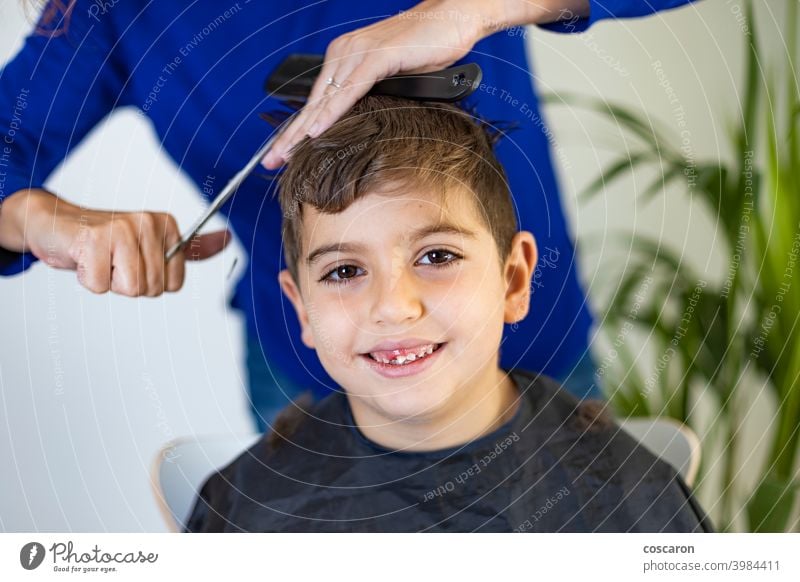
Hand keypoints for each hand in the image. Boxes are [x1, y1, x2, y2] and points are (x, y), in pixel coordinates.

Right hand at [2, 189, 229, 296]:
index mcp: (167, 225)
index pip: (173, 284)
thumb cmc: (103, 240)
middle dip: (126, 283)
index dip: (149, 281)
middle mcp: (148, 222)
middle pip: (150, 289)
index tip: (131, 260)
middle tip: (111, 260)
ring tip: (99, 259)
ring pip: (129, 288)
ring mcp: (122, 229)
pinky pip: (100, 285)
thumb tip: (227, 240)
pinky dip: (88, 279)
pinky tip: (84, 258)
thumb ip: (190, 247)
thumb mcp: (151, 243)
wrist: (53, 224)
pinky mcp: (94, 239)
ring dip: (108, 281)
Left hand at [261, 0, 490, 168]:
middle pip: (313, 102)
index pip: (316, 101)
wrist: (452, 19)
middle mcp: (344, 53)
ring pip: (325, 98)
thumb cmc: (424, 49)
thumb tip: (360, 123)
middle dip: (289, 135)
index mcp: (343, 58)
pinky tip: (317, 130)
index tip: (280, 155)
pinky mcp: (377, 56)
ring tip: (286, 154)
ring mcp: (358, 52)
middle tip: (270, 161)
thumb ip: (370, 95)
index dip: (296, 130)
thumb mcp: (391, 78)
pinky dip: (332, 112)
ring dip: (303, 130)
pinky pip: (350, 89)